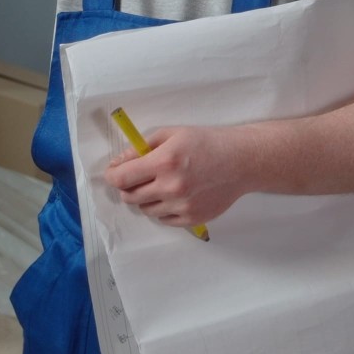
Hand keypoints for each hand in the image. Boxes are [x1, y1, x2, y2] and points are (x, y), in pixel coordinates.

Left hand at [103, 125, 248, 227]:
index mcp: (164, 162)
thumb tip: (119, 163)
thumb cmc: (207, 143)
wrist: (241, 161)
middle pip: (130, 196)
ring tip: (160, 185)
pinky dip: (162, 209)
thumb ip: (142, 148)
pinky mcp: (192, 218)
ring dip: (146, 198)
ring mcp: (182, 205)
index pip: (122, 178)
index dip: (112, 175)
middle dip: (128, 187)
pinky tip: (173, 195)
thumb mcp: (172, 134)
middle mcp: (171, 187)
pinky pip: (163, 219)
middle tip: (136, 178)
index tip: (112, 173)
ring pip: (145, 209)